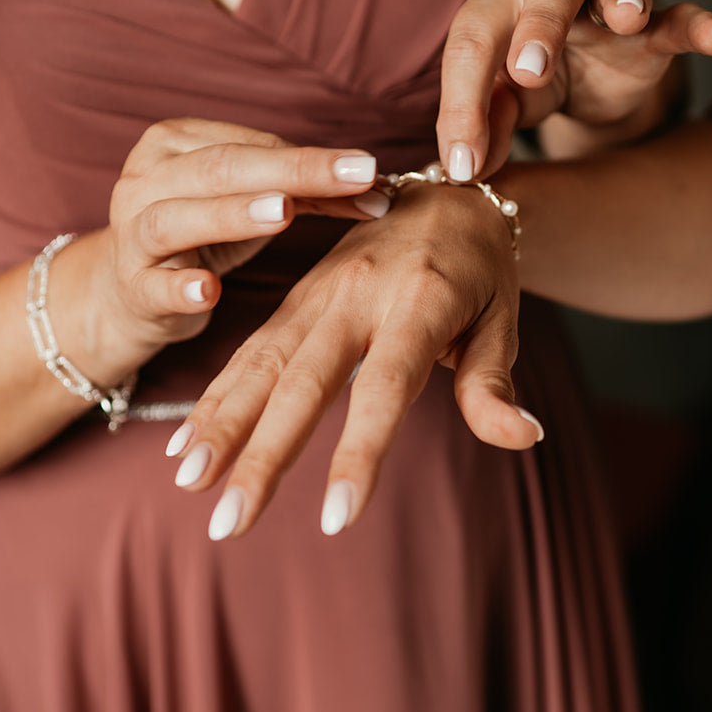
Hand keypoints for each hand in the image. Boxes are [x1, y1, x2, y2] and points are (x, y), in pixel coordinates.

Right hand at [93, 118, 388, 359]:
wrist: (128, 292)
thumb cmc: (203, 235)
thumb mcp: (251, 205)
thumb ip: (307, 193)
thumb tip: (379, 187)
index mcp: (174, 144)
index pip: (251, 146)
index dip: (312, 160)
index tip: (369, 170)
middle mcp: (145, 180)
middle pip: (219, 169)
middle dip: (292, 171)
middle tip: (353, 175)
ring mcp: (131, 235)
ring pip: (175, 219)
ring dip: (231, 215)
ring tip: (284, 213)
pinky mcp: (132, 288)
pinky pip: (153, 286)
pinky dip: (180, 288)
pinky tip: (209, 291)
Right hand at [161, 180, 540, 539]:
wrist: (448, 190)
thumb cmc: (483, 267)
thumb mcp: (504, 318)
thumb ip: (495, 381)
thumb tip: (524, 436)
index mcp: (419, 301)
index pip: (385, 389)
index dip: (359, 453)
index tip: (336, 518)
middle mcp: (357, 294)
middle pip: (304, 383)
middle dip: (263, 456)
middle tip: (230, 521)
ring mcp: (318, 293)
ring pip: (262, 364)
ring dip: (222, 426)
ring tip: (190, 483)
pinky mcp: (296, 298)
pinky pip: (249, 349)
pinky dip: (216, 396)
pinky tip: (187, 443)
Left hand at [437, 0, 711, 179]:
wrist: (582, 83)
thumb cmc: (527, 86)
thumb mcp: (501, 110)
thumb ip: (484, 130)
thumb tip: (467, 167)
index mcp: (495, 3)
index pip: (473, 44)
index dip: (464, 105)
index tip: (464, 165)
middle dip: (538, 28)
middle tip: (528, 73)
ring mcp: (607, 4)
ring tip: (627, 17)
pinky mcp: (654, 31)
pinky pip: (681, 19)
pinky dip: (701, 25)